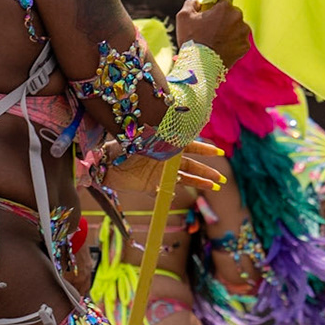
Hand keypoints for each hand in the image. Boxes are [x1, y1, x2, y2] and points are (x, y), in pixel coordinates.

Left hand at [109, 145, 225, 195]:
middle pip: (191, 164)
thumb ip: (155, 137)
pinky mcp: (152, 185)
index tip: (218, 152)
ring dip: (200, 182)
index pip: (188, 146)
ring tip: (216, 187)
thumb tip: (170, 131)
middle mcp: (165, 158)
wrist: (103, 163)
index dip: (203, 149)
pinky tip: (194, 193)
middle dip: (206, 170)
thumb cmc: (120, 145)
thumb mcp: (141, 138)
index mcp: (164, 144)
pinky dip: (182, 190)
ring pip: (185, 177)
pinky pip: (171, 188)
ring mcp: (160, 172)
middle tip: (221, 177)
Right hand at [176, 0, 250, 66]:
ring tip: (216, 40)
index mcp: (225, 7)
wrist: (200, 65)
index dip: (217, 1)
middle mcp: (238, 17)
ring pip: (238, 26)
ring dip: (230, 30)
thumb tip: (198, 2)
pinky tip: (222, 48)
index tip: (212, 8)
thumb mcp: (183, 16)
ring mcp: (243, 33)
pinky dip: (233, 42)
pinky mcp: (245, 46)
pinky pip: (240, 40)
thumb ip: (191, 3)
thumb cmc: (191, 39)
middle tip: (211, 27)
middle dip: (224, 17)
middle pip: (232, 12)